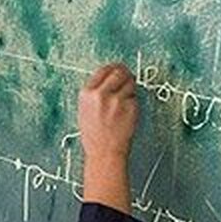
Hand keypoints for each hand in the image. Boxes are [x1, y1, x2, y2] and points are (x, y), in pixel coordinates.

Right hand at [79, 63, 137, 213]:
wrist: (104, 152)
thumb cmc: (95, 135)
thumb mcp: (85, 109)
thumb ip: (95, 92)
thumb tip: (109, 76)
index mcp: (87, 93)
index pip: (104, 70)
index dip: (114, 69)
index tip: (119, 70)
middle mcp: (101, 94)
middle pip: (119, 72)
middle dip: (126, 75)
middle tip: (129, 79)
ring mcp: (116, 100)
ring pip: (130, 83)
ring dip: (131, 90)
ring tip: (125, 104)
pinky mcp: (130, 107)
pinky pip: (135, 98)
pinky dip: (133, 103)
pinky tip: (127, 114)